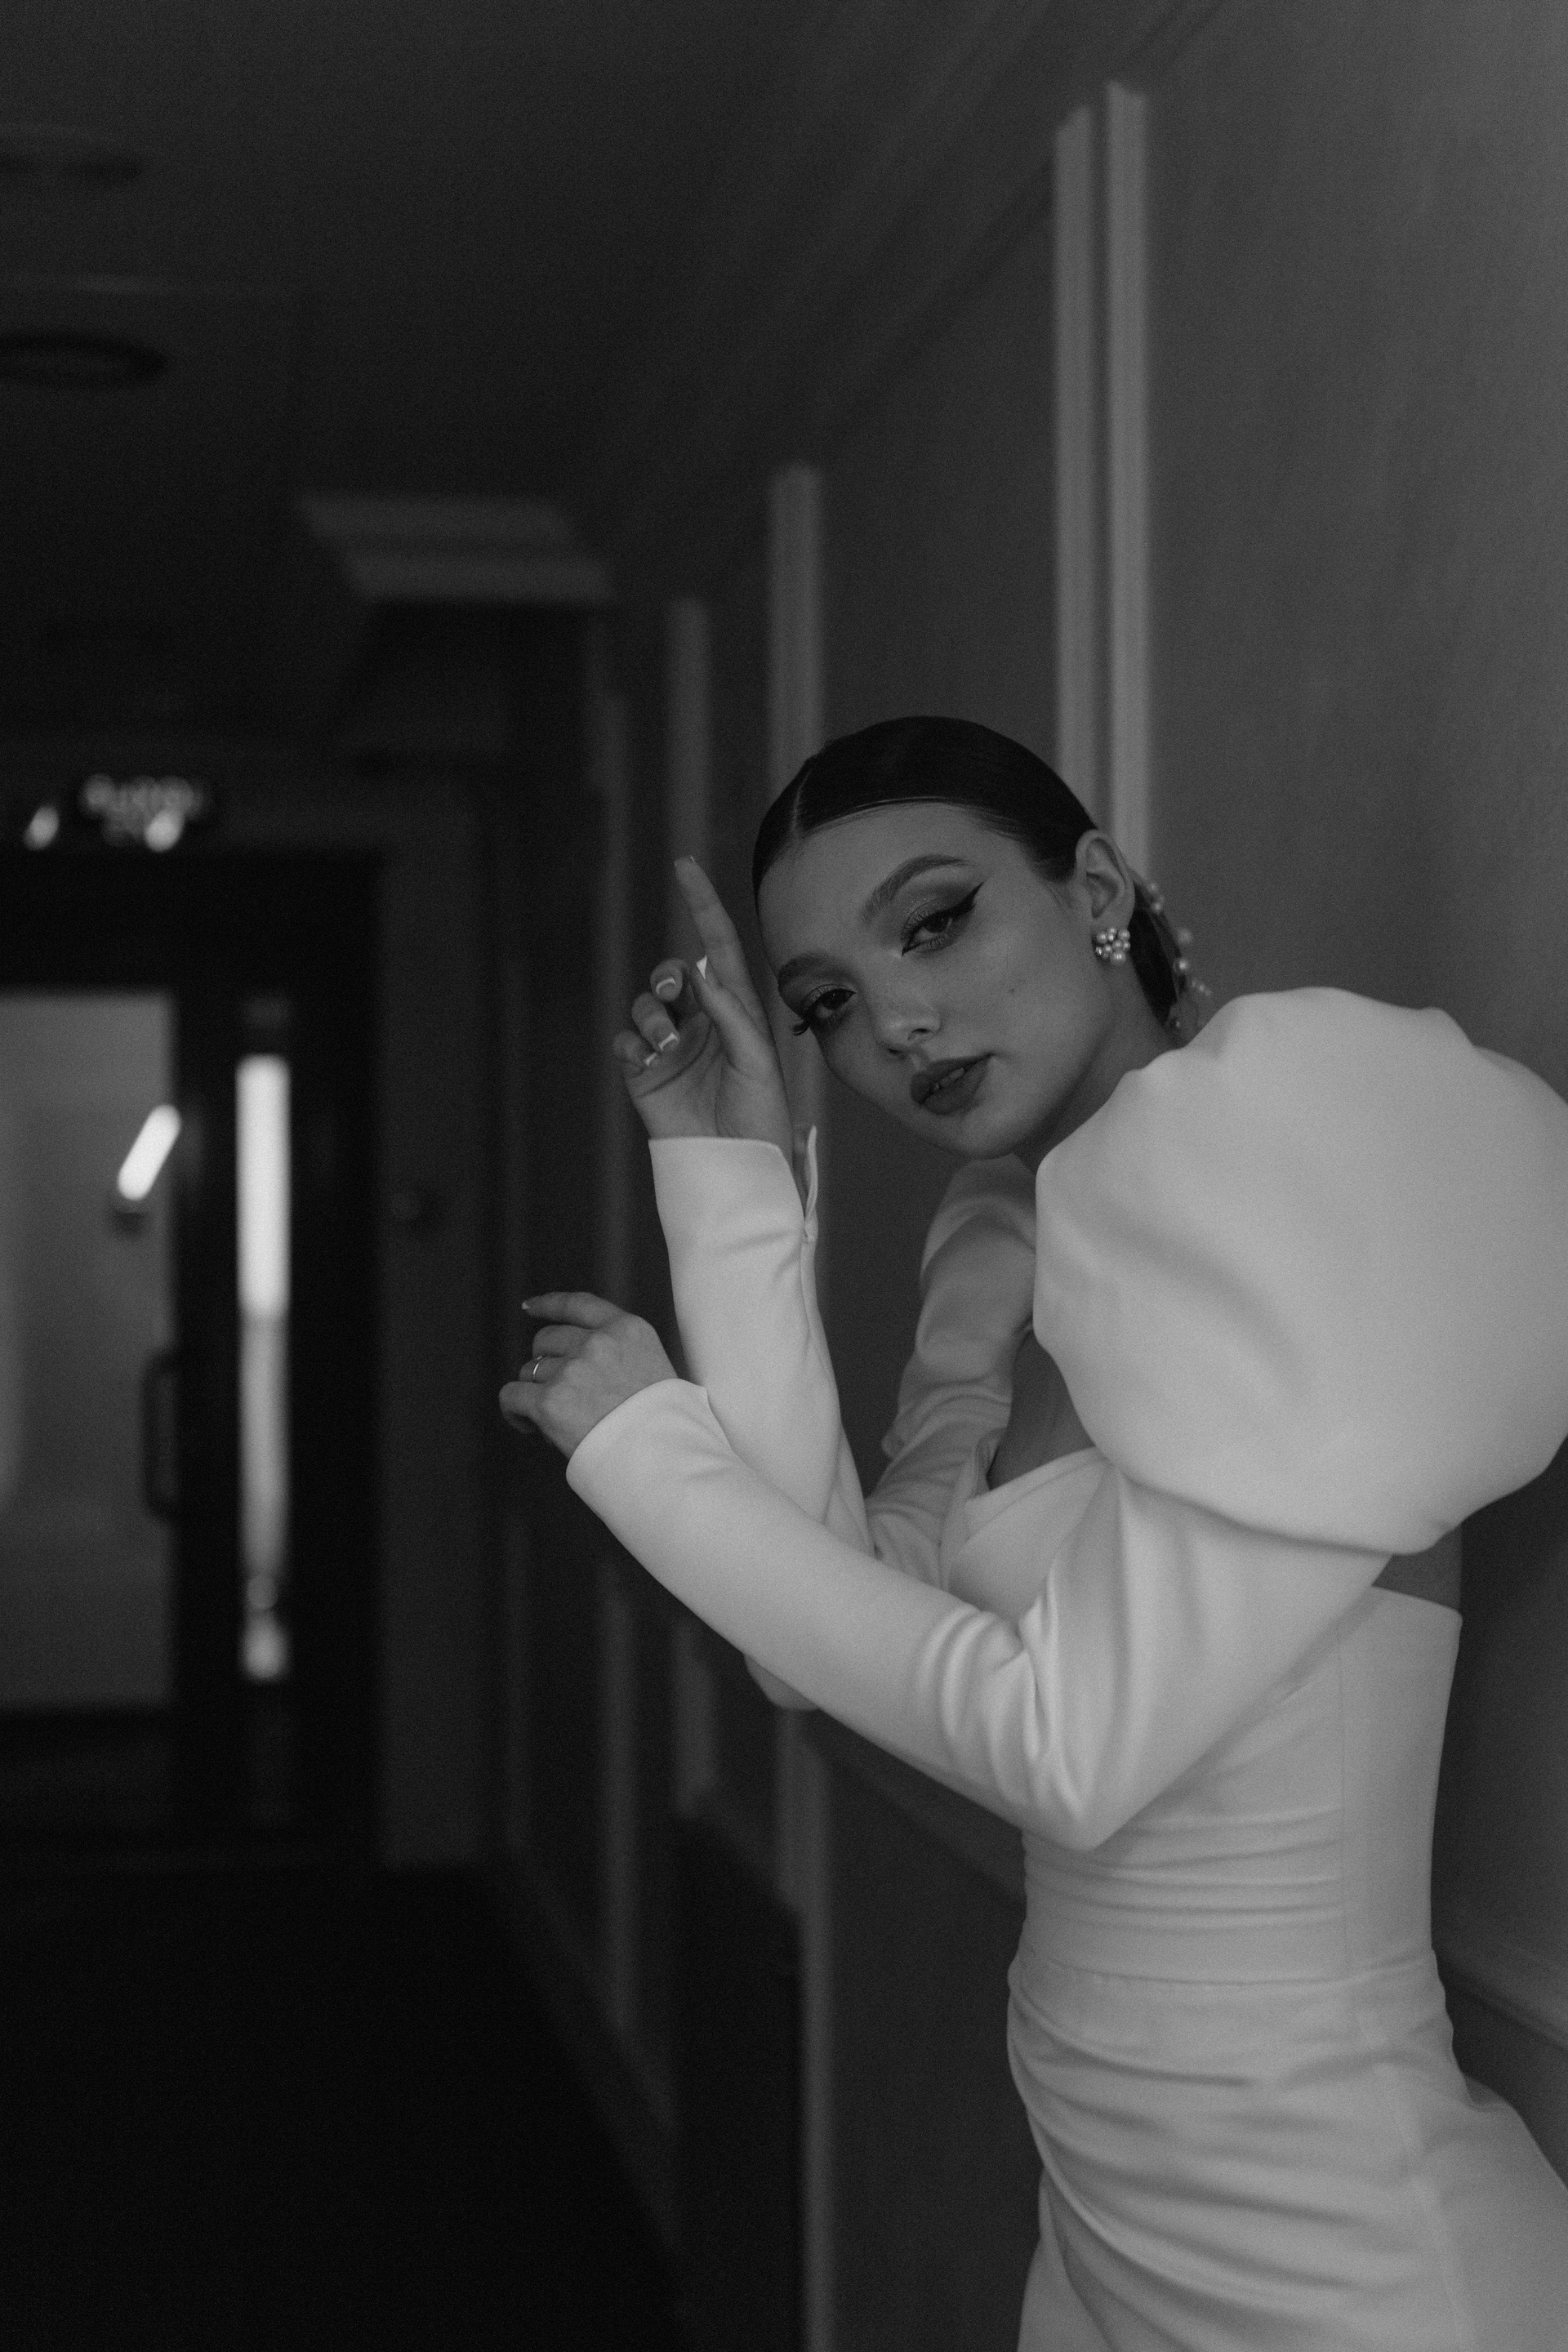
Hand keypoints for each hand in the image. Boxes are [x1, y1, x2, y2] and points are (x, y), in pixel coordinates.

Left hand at [500, 1292, 677, 1458]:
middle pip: (547, 1339)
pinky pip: (511, 1396)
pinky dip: (514, 1411)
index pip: (577, 1304)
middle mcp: (597, 1343)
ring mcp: (572, 1371)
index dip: (548, 1305)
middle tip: (561, 1394)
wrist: (663, 1459)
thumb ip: (619, 1351)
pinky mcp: (550, 1402)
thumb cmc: (662, 1423)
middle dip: (546, 1363)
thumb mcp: (653, 1366)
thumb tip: (572, 1356)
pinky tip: (528, 1425)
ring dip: (537, 1392)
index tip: (529, 1308)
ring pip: (530, 1370)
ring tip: (558, 1420)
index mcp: (627, 1329)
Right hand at [613, 857, 794, 1162]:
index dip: (703, 905)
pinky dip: (632, 1044)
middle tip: (673, 988)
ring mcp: (671, 1046)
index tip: (684, 865)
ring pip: (647, 1005)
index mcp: (736, 1011)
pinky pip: (626, 1042)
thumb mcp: (757, 1061)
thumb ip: (731, 1015)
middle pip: (674, 973)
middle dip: (669, 973)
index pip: (719, 947)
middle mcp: (702, 1022)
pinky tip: (646, 1059)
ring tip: (665, 1044)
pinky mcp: (645, 1074)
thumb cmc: (761, 1117)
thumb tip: (701, 971)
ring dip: (652, 1016)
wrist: (736, 1167)